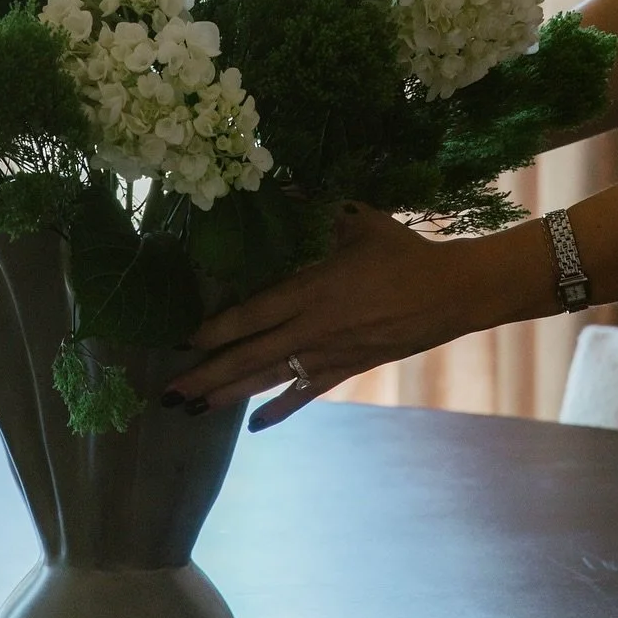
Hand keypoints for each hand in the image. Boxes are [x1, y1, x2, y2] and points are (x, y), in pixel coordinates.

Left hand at [165, 203, 521, 432]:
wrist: (450, 292)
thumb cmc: (403, 251)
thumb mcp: (360, 221)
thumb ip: (326, 214)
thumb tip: (300, 192)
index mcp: (312, 289)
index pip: (252, 314)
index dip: (215, 329)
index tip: (183, 340)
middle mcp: (312, 328)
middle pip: (249, 356)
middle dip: (206, 376)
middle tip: (167, 393)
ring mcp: (328, 354)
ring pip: (269, 379)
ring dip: (230, 395)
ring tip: (193, 409)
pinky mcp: (347, 369)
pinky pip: (305, 393)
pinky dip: (279, 410)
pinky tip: (255, 426)